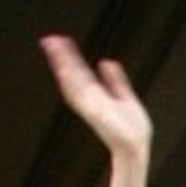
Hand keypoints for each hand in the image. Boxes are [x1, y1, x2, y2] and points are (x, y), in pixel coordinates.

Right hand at [43, 34, 153, 171]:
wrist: (136, 147)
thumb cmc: (133, 129)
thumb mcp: (125, 97)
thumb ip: (116, 80)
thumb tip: (107, 62)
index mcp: (96, 95)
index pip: (80, 71)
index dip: (70, 56)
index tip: (61, 41)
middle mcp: (90, 100)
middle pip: (72, 74)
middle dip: (61, 57)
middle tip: (49, 40)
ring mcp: (90, 106)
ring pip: (72, 81)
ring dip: (63, 64)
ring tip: (53, 48)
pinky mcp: (94, 114)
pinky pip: (79, 96)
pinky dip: (71, 83)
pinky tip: (64, 70)